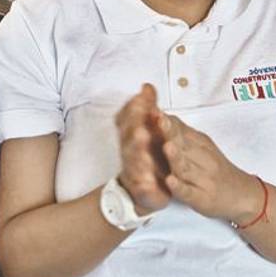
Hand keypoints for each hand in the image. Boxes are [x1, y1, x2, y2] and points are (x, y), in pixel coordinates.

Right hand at [114, 84, 171, 213]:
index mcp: (130, 135)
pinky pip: (141, 188)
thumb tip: (147, 86)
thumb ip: (147, 108)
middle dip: (134, 131)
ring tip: (144, 148)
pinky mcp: (141, 189)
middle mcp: (129, 150)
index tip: (142, 98)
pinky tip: (148, 183)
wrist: (136, 190)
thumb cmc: (143, 154)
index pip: (127, 118)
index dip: (133, 109)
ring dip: (137, 155)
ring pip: (133, 162)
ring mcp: (133, 170)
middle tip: (142, 126)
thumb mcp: (145, 128)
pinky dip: (144, 185)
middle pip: (128, 139)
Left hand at [160, 115, 262, 223]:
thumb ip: (180, 132)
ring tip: (166, 146)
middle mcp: (202, 159)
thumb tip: (158, 114)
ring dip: (175, 157)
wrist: (242, 195)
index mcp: (200, 144)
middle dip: (170, 132)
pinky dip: (179, 187)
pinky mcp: (202, 198)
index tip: (153, 109)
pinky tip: (170, 181)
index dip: (168, 120)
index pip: (182, 129)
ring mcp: (202, 179)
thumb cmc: (215, 169)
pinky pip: (189, 192)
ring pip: (186, 167)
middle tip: (158, 120)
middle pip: (184, 144)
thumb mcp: (202, 146)